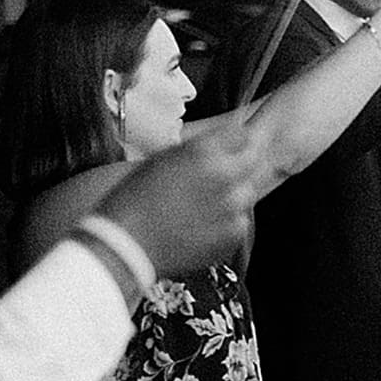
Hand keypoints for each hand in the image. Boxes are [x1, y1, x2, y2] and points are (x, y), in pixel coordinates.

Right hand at [94, 122, 261, 277]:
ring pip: (250, 190)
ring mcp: (233, 206)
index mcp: (203, 152)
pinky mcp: (235, 232)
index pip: (242, 134)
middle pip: (255, 158)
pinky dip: (229, 219)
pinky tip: (204, 224)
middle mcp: (225, 175)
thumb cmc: (134, 200)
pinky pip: (242, 218)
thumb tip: (220, 144)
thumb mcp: (161, 160)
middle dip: (242, 161)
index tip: (230, 145)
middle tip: (224, 171)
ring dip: (235, 192)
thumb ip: (196, 149)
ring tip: (207, 202)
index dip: (236, 139)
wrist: (126, 246)